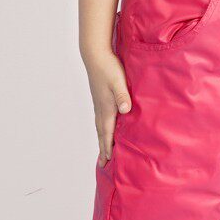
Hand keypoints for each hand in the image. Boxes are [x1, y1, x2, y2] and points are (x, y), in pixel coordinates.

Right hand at [86, 48, 132, 165]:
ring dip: (101, 139)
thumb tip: (124, 110)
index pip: (107, 132)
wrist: (95, 54)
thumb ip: (122, 96)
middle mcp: (101, 108)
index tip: (108, 161)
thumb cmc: (108, 67)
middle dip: (103, 148)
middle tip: (102, 164)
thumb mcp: (118, 81)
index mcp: (107, 107)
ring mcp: (99, 103)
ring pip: (100, 126)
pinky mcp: (100, 97)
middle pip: (101, 133)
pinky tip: (105, 128)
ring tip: (103, 150)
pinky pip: (101, 118)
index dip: (108, 147)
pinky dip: (102, 128)